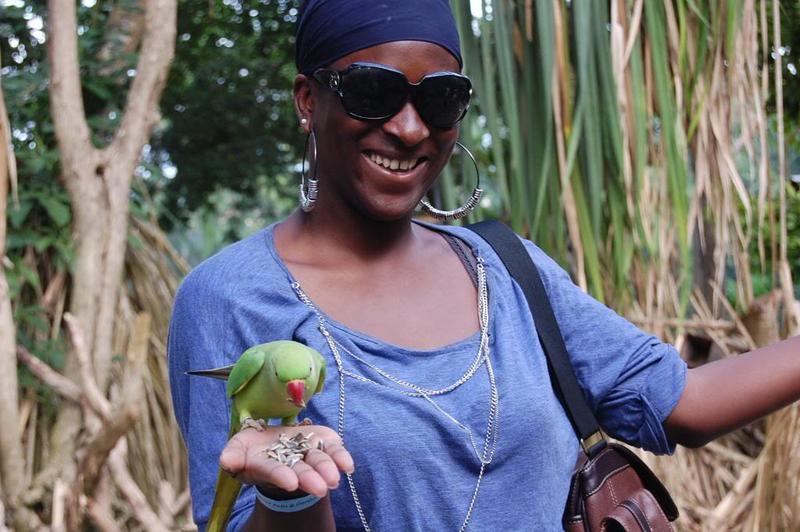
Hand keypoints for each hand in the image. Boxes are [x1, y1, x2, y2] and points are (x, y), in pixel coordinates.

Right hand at [219, 424, 353, 497]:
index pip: (275, 472)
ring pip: (319, 462)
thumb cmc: (252, 447)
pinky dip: (342, 457)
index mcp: (268, 466)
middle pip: (300, 471)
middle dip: (309, 479)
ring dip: (327, 469)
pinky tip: (348, 466)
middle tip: (320, 488)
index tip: (291, 483)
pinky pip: (334, 450)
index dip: (282, 476)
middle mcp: (291, 464)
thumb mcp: (238, 447)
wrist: (274, 438)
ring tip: (334, 479)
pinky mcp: (323, 442)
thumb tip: (227, 462)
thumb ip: (233, 455)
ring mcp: (309, 453)